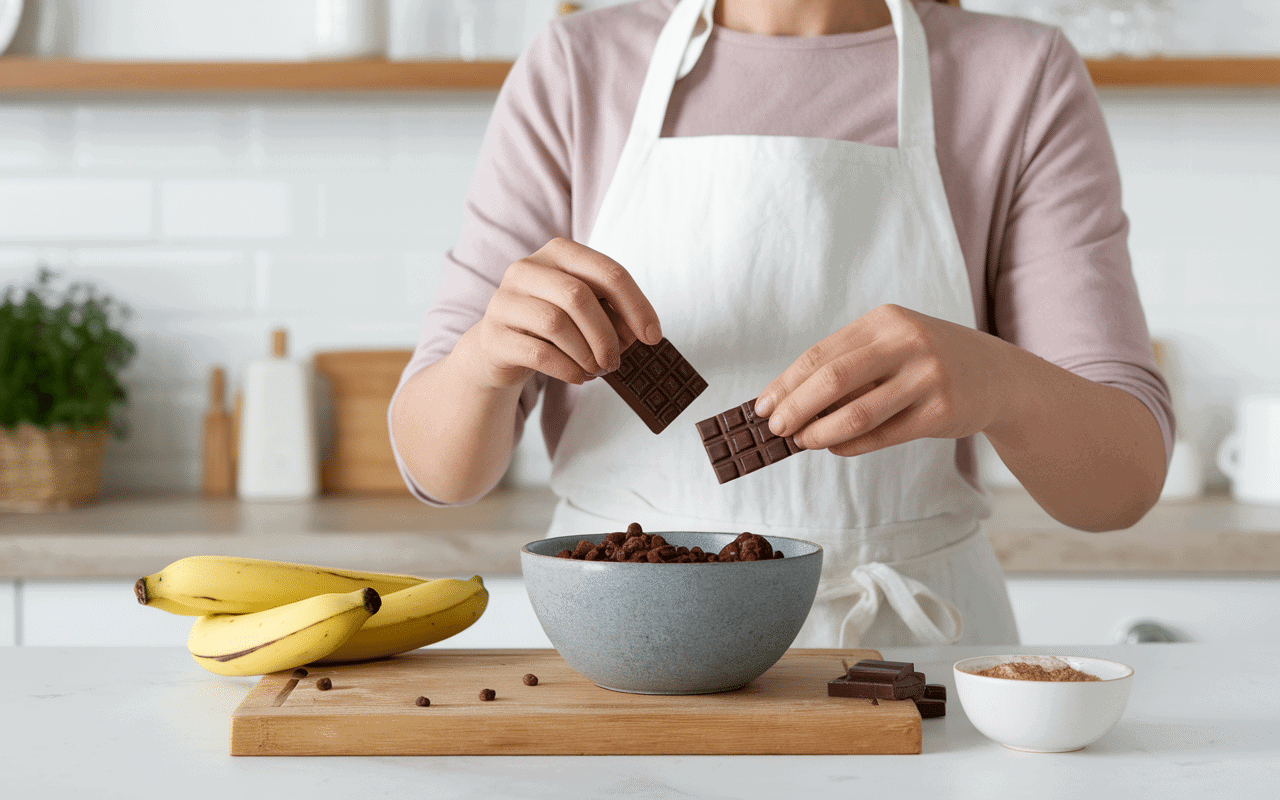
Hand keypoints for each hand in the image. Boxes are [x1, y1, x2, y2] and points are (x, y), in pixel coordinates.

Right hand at [460, 238, 662, 389]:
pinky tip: (578, 376)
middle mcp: (527, 268)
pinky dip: (567, 369)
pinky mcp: (493, 336)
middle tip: (616, 361)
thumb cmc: (554, 327)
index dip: (636, 305)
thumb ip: (613, 312)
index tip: (652, 336)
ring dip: (586, 354)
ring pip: (556, 324)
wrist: (499, 349)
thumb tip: (641, 332)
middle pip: (578, 296)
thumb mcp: (586, 311)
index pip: (607, 271)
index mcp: (558, 252)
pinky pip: (538, 353)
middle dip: (606, 334)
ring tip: (596, 369)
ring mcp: (504, 300)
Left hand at [752, 304, 1013, 456]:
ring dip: (821, 433)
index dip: (785, 384)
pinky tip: (835, 448)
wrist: (998, 375)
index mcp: (885, 321)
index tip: (762, 407)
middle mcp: (907, 342)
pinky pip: (883, 434)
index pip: (820, 355)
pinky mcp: (941, 411)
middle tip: (775, 430)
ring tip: (802, 442)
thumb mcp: (891, 345)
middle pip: (832, 380)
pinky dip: (851, 445)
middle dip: (796, 408)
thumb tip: (788, 401)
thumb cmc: (927, 360)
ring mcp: (927, 376)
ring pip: (857, 413)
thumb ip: (847, 365)